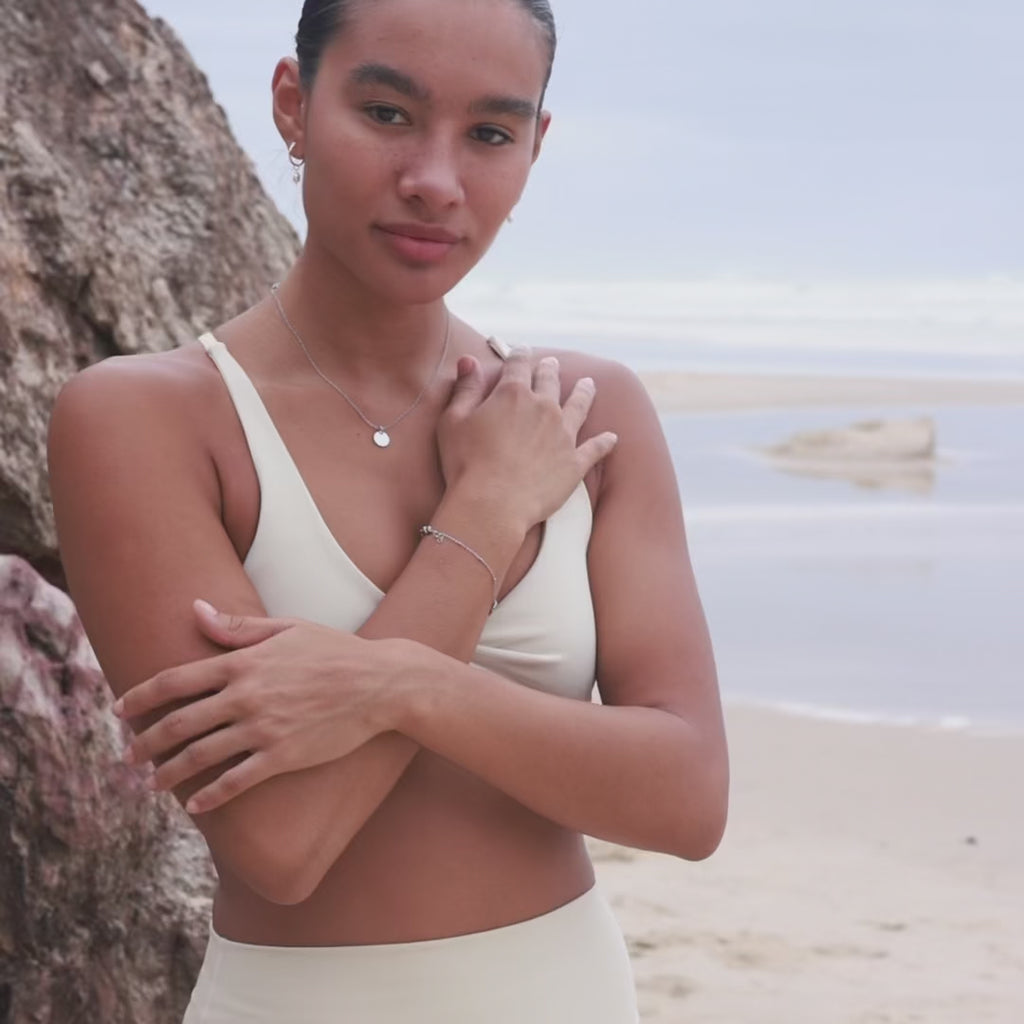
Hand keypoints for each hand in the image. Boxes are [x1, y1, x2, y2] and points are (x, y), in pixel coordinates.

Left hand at [114, 601, 412, 813]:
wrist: (379, 683)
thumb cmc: (335, 650)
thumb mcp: (287, 627)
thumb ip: (237, 627)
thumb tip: (194, 610)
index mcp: (242, 663)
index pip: (175, 681)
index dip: (140, 696)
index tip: (120, 709)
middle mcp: (245, 697)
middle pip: (177, 724)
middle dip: (144, 742)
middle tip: (128, 756)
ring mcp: (263, 729)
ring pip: (199, 756)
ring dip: (168, 773)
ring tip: (152, 783)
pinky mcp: (282, 756)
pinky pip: (235, 782)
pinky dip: (209, 797)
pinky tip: (195, 806)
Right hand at [436, 348, 617, 532]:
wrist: (492, 504)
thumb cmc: (466, 463)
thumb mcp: (453, 421)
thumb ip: (465, 388)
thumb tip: (469, 359)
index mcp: (512, 394)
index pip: (518, 364)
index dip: (519, 354)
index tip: (521, 350)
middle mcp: (543, 407)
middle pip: (550, 380)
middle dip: (549, 369)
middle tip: (552, 364)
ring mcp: (563, 434)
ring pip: (579, 405)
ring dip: (584, 392)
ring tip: (589, 384)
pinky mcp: (574, 462)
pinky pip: (595, 448)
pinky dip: (605, 442)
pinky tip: (612, 437)